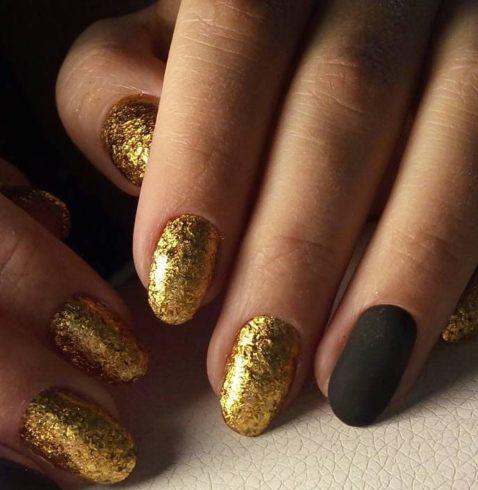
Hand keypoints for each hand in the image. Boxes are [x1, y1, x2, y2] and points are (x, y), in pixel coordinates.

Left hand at [57, 0, 477, 432]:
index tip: (174, 291)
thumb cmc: (239, 60)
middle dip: (293, 253)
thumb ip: (116, 82)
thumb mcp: (158, 49)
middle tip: (247, 371)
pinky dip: (458, 266)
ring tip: (346, 384)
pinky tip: (409, 341)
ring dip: (398, 275)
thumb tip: (135, 140)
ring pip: (457, 133)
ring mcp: (467, 25)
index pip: (239, 35)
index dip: (205, 164)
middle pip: (345, 101)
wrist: (346, 18)